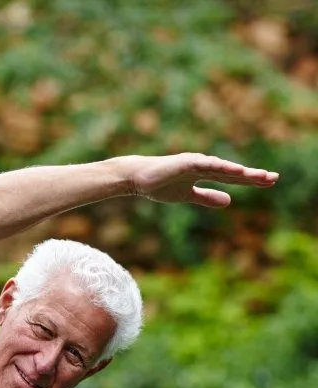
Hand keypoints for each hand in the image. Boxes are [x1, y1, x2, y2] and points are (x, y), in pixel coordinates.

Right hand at [125, 153, 277, 207]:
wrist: (137, 178)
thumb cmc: (159, 185)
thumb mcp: (187, 195)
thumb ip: (207, 197)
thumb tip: (229, 201)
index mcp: (205, 173)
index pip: (232, 178)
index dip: (250, 180)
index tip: (269, 182)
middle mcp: (204, 165)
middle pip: (233, 172)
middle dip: (252, 176)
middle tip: (274, 179)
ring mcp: (196, 162)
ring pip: (223, 167)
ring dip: (241, 172)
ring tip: (259, 176)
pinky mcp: (186, 163)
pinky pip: (207, 165)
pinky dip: (221, 167)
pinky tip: (235, 170)